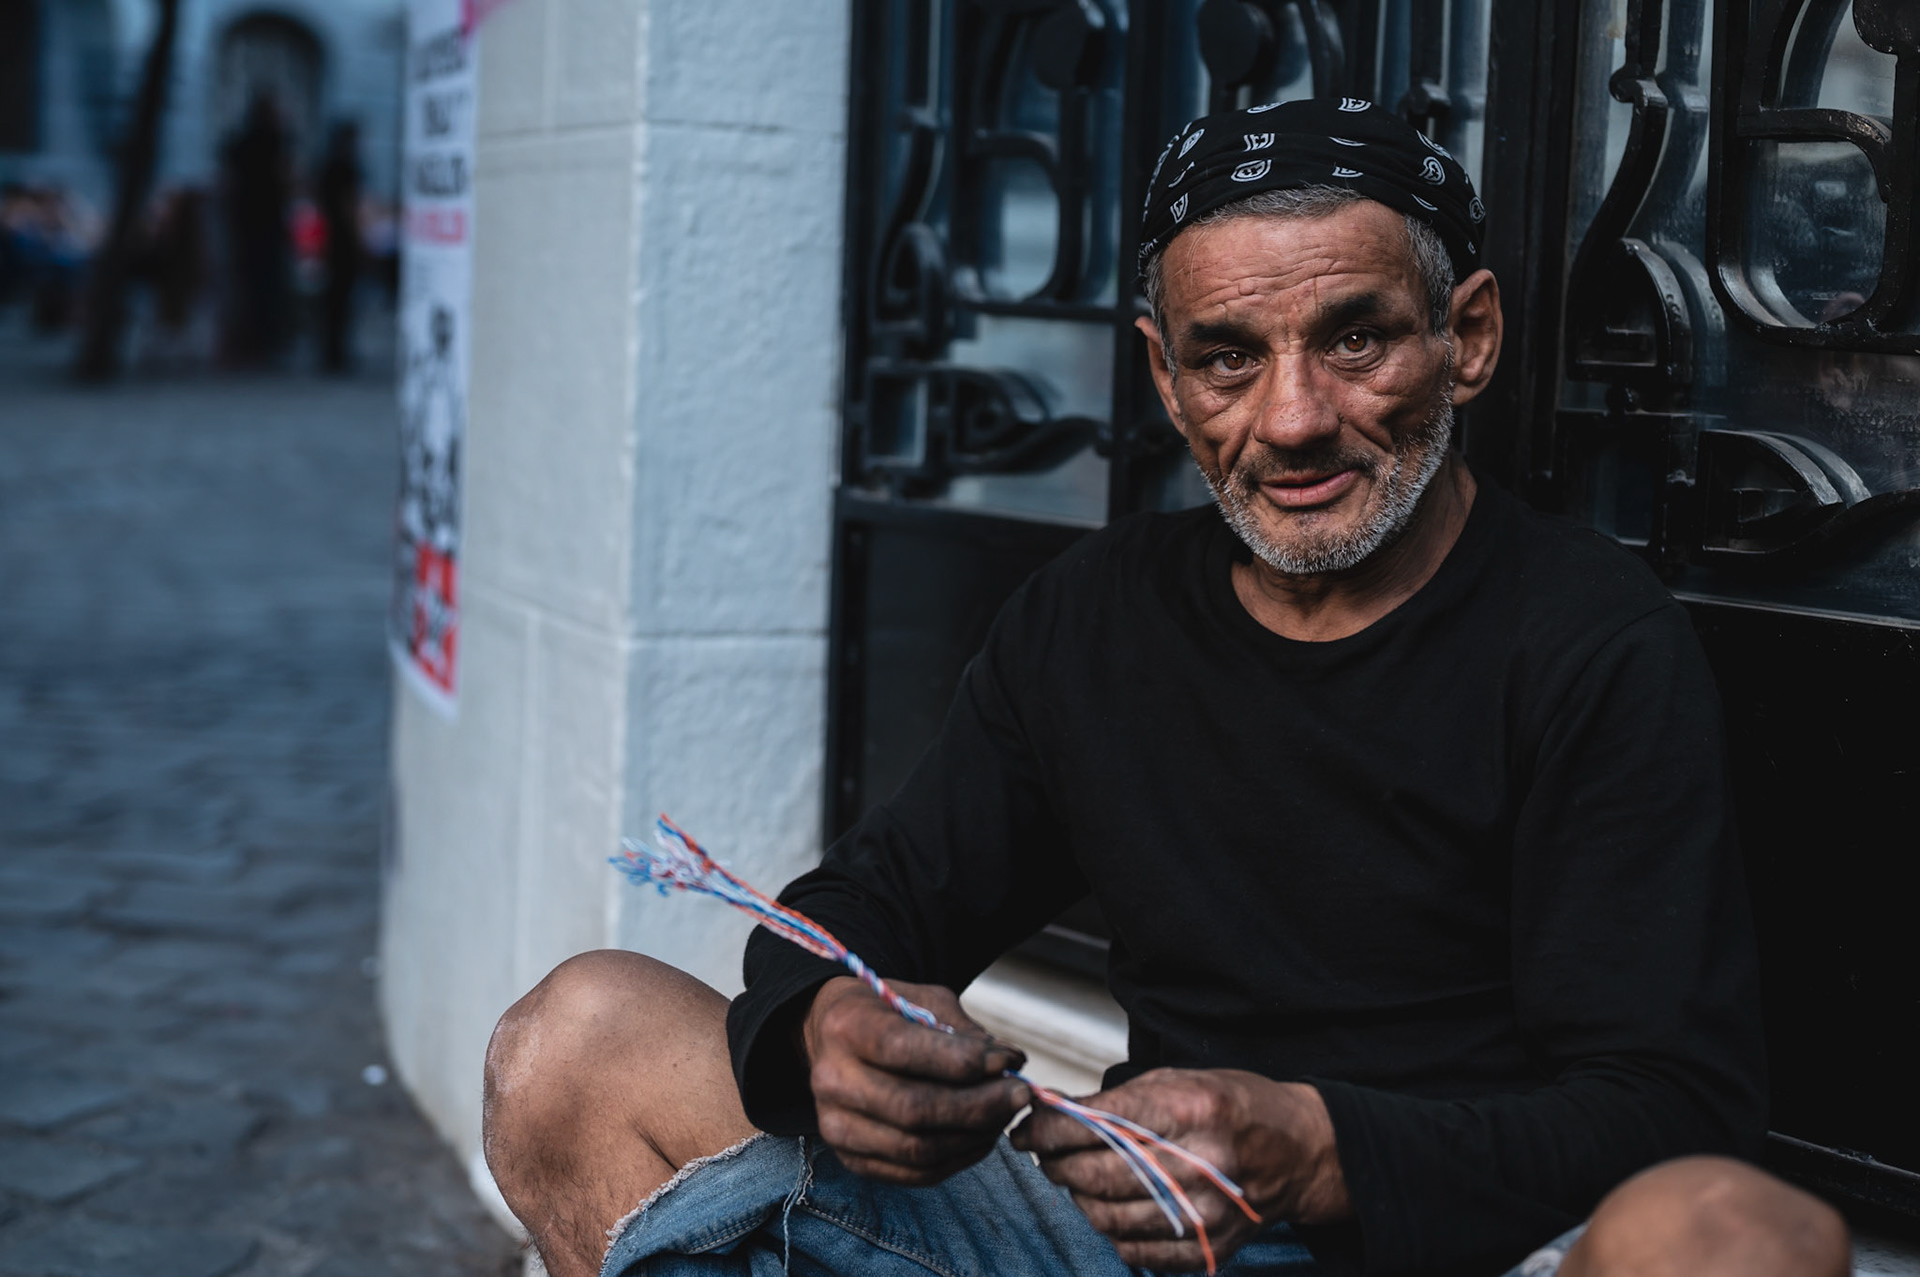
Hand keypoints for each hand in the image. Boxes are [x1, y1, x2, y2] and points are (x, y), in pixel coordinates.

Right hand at [802, 976, 1029, 1185]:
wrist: (832, 1039)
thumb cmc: (887, 1014)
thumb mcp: (921, 1000)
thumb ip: (961, 1031)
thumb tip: (1008, 1063)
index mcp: (846, 1027)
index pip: (903, 1050)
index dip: (961, 1061)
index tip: (1006, 1062)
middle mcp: (833, 1080)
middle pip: (913, 1108)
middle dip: (979, 1106)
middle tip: (1019, 1095)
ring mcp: (837, 1127)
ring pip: (918, 1149)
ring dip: (974, 1136)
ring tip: (1005, 1115)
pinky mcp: (852, 1160)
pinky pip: (915, 1173)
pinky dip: (959, 1159)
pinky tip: (982, 1136)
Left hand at [1010, 1068, 1349, 1270]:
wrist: (1298, 1149)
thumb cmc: (1232, 1105)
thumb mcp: (1177, 1081)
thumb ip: (1116, 1101)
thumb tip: (1052, 1112)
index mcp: (1188, 1110)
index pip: (1096, 1124)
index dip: (1049, 1128)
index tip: (1027, 1129)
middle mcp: (1197, 1164)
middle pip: (1096, 1175)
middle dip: (1056, 1164)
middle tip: (1046, 1155)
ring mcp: (1206, 1212)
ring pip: (1109, 1218)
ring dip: (1080, 1199)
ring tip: (1080, 1181)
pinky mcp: (1210, 1247)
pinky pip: (1137, 1254)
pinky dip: (1114, 1234)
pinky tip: (1116, 1210)